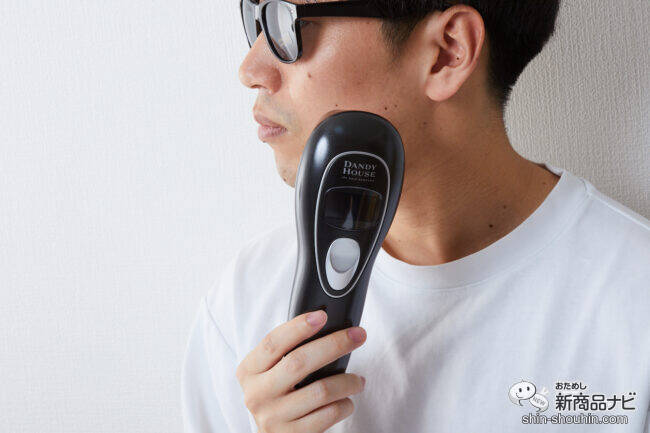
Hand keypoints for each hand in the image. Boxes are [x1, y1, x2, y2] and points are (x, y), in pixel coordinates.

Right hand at [235, 310, 366, 432]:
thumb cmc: (278, 394)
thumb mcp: (271, 371)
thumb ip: (287, 351)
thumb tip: (324, 323)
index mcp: (249, 370)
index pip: (273, 342)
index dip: (298, 327)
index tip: (322, 315)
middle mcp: (257, 394)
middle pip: (299, 362)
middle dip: (334, 345)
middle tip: (357, 335)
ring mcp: (274, 417)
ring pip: (320, 391)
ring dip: (347, 381)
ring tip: (358, 380)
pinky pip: (328, 414)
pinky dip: (344, 404)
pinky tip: (346, 400)